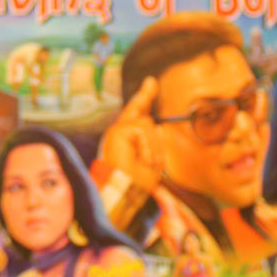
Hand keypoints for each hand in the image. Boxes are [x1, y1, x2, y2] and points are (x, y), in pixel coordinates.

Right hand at [100, 77, 165, 196]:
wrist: (125, 193)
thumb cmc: (137, 184)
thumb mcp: (152, 160)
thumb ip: (154, 142)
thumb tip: (160, 127)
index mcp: (127, 141)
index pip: (137, 114)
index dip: (144, 97)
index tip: (152, 82)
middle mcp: (119, 133)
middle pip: (141, 114)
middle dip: (148, 107)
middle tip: (152, 112)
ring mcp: (117, 131)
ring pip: (148, 124)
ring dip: (154, 147)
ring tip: (147, 164)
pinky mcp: (117, 131)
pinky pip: (143, 129)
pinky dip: (148, 146)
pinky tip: (142, 159)